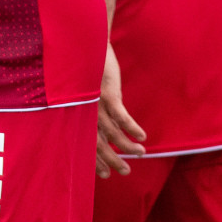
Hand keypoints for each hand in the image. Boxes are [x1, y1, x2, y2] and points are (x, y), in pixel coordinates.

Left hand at [96, 44, 145, 177]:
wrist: (87, 46)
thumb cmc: (87, 73)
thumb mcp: (88, 96)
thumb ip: (94, 115)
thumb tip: (105, 136)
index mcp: (79, 115)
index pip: (86, 145)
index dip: (96, 162)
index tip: (105, 175)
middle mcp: (84, 113)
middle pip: (97, 144)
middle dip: (112, 161)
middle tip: (125, 171)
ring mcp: (96, 104)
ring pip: (112, 133)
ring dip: (127, 146)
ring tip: (140, 153)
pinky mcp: (108, 93)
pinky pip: (121, 116)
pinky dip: (132, 128)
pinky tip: (142, 136)